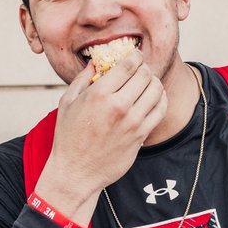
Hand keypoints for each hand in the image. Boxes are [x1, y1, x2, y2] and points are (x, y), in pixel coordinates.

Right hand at [34, 49, 167, 221]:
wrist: (76, 172)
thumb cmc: (68, 137)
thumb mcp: (67, 103)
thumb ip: (82, 79)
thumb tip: (95, 62)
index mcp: (98, 94)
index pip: (129, 64)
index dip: (135, 56)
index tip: (135, 55)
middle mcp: (118, 106)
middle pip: (145, 75)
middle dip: (144, 68)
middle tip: (140, 70)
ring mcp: (132, 122)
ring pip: (156, 90)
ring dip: (154, 82)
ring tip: (147, 83)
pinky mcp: (141, 135)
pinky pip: (160, 109)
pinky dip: (160, 99)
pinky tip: (153, 98)